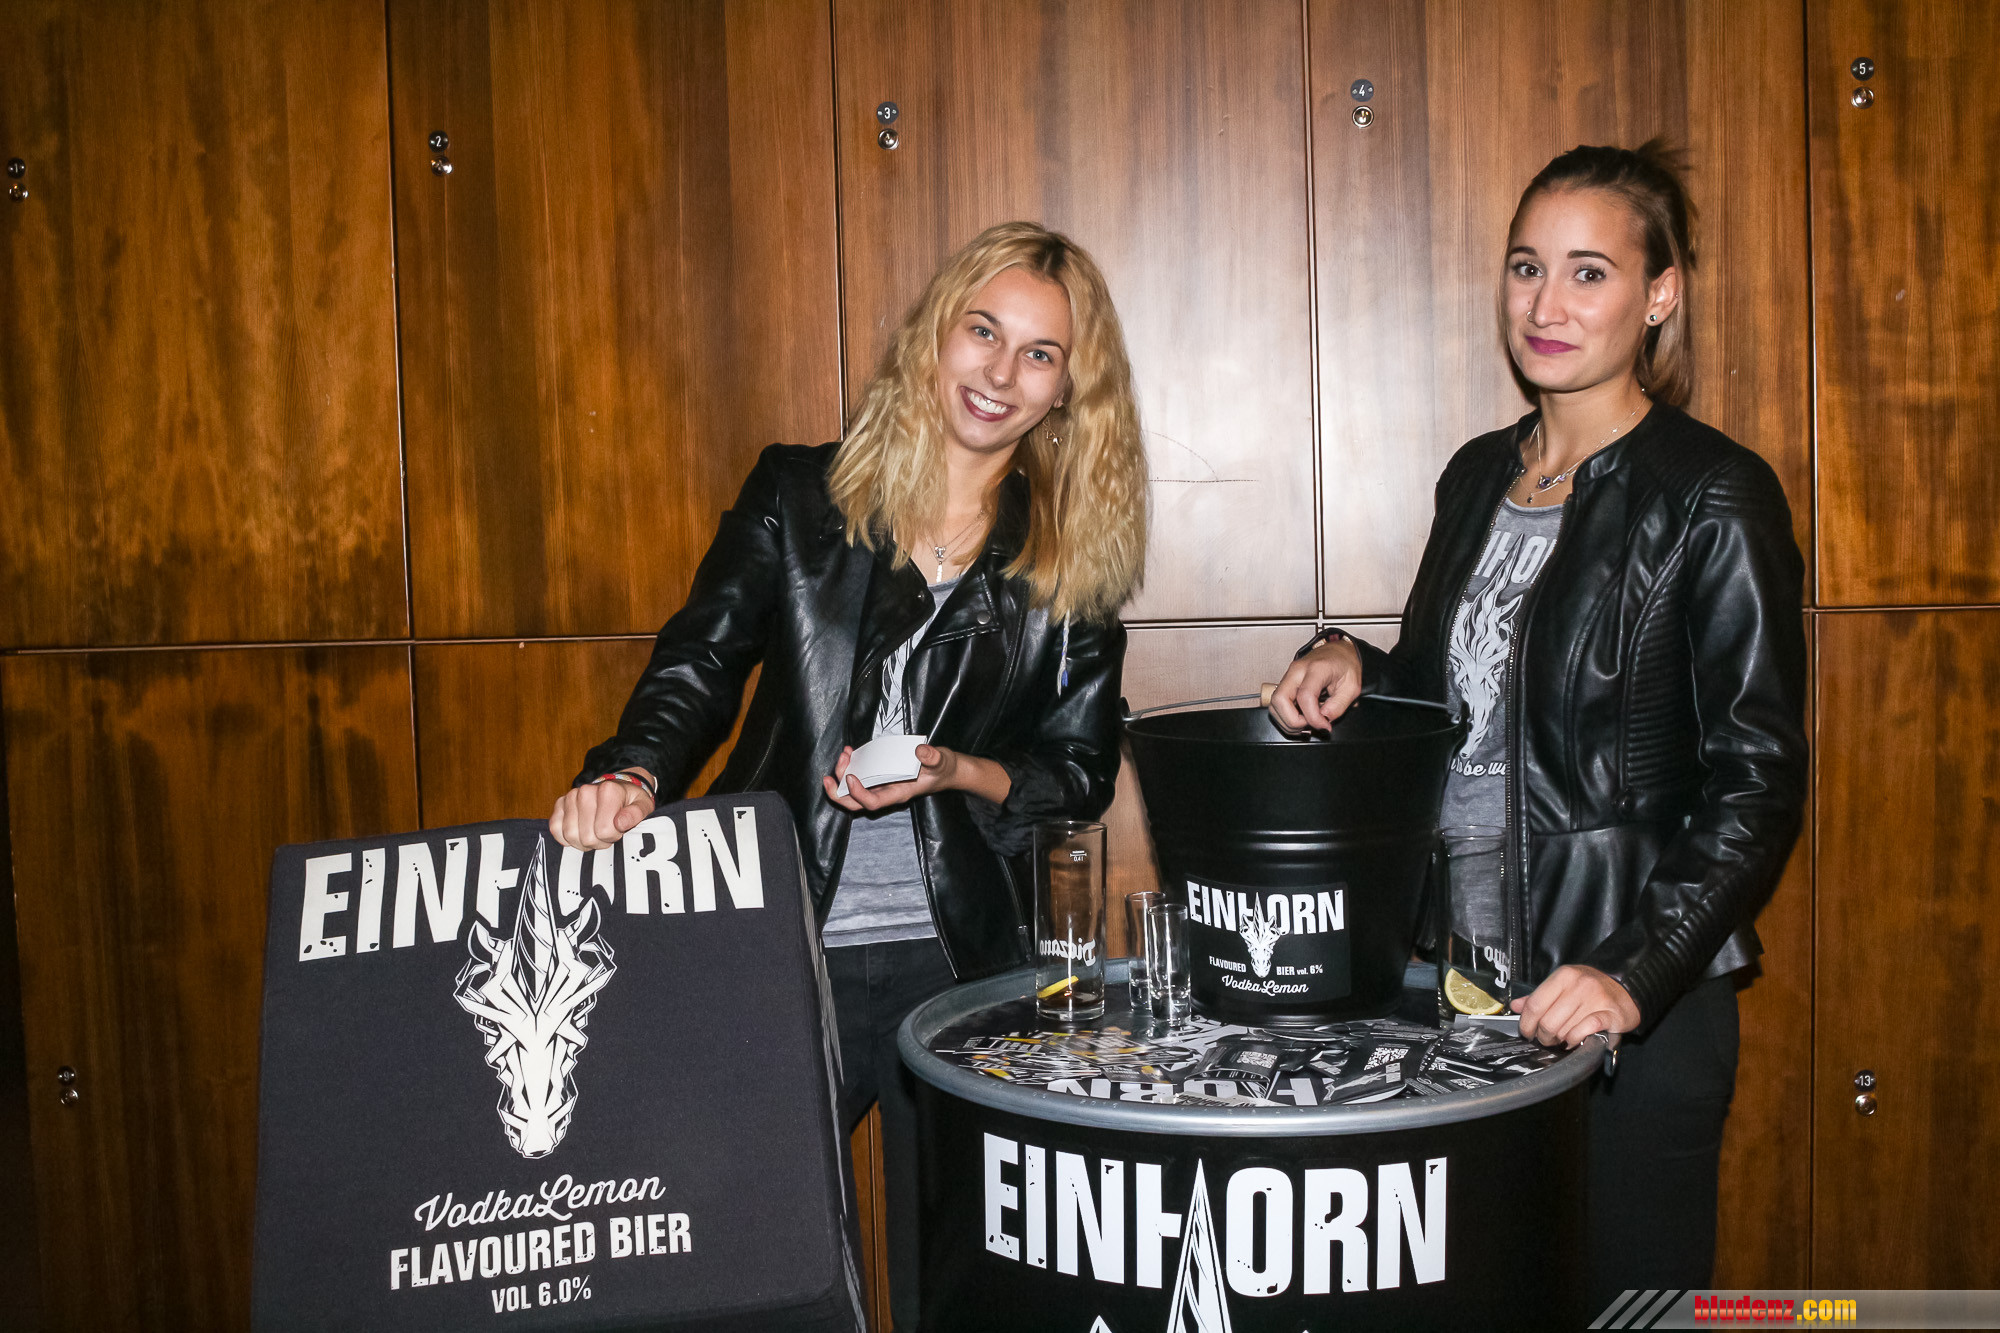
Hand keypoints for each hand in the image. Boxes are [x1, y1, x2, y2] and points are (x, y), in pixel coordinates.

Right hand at [549, 771, 656, 849]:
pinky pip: (555, 828)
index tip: (619, 830)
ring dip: (583, 842)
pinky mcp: (560, 804)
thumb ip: (636, 814)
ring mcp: (571, 797)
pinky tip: (580, 834)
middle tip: (607, 835)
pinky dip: (566, 838)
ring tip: (595, 834)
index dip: (613, 837)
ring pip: (570, 834)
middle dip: (599, 842)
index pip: (604, 831)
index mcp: (608, 790)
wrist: (616, 789)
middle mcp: (586, 791)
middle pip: (587, 837)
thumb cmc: (629, 801)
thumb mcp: (642, 805)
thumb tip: (620, 823)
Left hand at [821, 744, 1010, 811]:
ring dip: (842, 775)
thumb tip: (920, 751)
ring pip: (854, 791)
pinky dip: (851, 766)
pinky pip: (860, 777)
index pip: (872, 803)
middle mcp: (887, 793)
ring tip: (844, 754)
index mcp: (898, 794)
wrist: (947, 770)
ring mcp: (882, 786)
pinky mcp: (881, 776)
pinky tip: (850, 752)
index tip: (851, 776)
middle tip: (830, 775)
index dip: (858, 794)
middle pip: (855, 804)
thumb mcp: (941, 761)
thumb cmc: (943, 768)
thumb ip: (933, 757)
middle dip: (838, 792)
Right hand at [1267, 637, 1363, 731]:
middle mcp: (1297, 671)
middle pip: (1279, 700)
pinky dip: (1286, 716)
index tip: (1324, 725)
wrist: (1338, 652)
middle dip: (1293, 721)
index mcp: (1317, 669)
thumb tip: (1324, 719)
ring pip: (1274, 704)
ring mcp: (1288, 676)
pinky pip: (1278, 704)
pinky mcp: (1286, 683)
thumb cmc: (1345, 665)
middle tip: (1311, 725)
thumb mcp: (1352, 687)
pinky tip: (1301, 718)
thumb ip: (1338, 706)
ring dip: (1287, 721)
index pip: (1305, 696)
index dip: (1313, 717)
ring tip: (1306, 723)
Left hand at [1512, 964, 1640, 1048]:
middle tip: (1547, 1039)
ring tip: (1562, 1039)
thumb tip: (1515, 1006)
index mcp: (1563, 976)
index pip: (1535, 1004)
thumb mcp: (1563, 986)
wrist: (1626, 989)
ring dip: (1560, 1040)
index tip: (1527, 1032)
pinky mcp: (1609, 1014)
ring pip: (1564, 1030)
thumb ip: (1539, 996)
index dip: (1527, 1024)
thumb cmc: (1591, 989)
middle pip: (1548, 1021)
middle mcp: (1579, 985)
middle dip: (1544, 1036)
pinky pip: (1584, 1032)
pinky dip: (1576, 1040)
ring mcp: (1595, 999)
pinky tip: (1575, 1040)